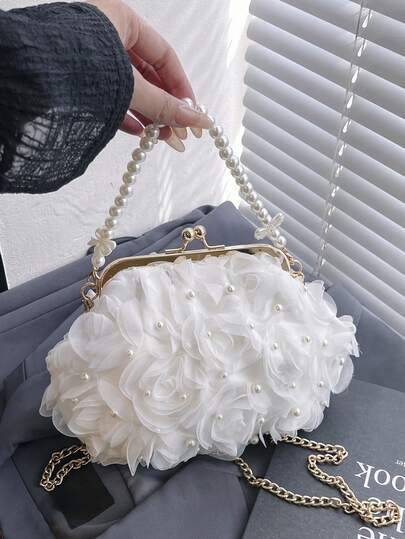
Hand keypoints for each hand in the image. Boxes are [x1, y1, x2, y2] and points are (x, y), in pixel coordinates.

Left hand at [87, 0, 211, 149]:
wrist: (25, 75)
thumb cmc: (74, 65)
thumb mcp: (129, 86)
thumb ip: (164, 105)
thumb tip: (198, 121)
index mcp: (121, 20)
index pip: (164, 55)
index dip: (181, 86)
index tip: (192, 112)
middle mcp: (106, 36)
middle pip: (148, 74)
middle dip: (165, 106)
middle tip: (178, 132)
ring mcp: (91, 60)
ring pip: (129, 88)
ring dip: (148, 115)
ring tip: (161, 138)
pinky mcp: (79, 80)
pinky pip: (109, 97)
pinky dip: (125, 115)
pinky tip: (139, 132)